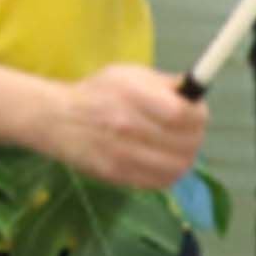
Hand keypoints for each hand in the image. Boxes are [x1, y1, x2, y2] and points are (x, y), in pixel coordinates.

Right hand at [42, 62, 210, 190]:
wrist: (57, 119)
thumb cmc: (97, 93)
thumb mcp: (128, 74)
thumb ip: (164, 83)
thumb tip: (194, 92)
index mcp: (133, 95)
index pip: (184, 114)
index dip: (198, 114)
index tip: (195, 111)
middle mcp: (129, 126)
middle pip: (187, 142)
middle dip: (195, 135)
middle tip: (189, 130)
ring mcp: (124, 154)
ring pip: (179, 165)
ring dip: (185, 156)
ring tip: (177, 146)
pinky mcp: (120, 176)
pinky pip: (162, 181)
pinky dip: (170, 172)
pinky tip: (163, 160)